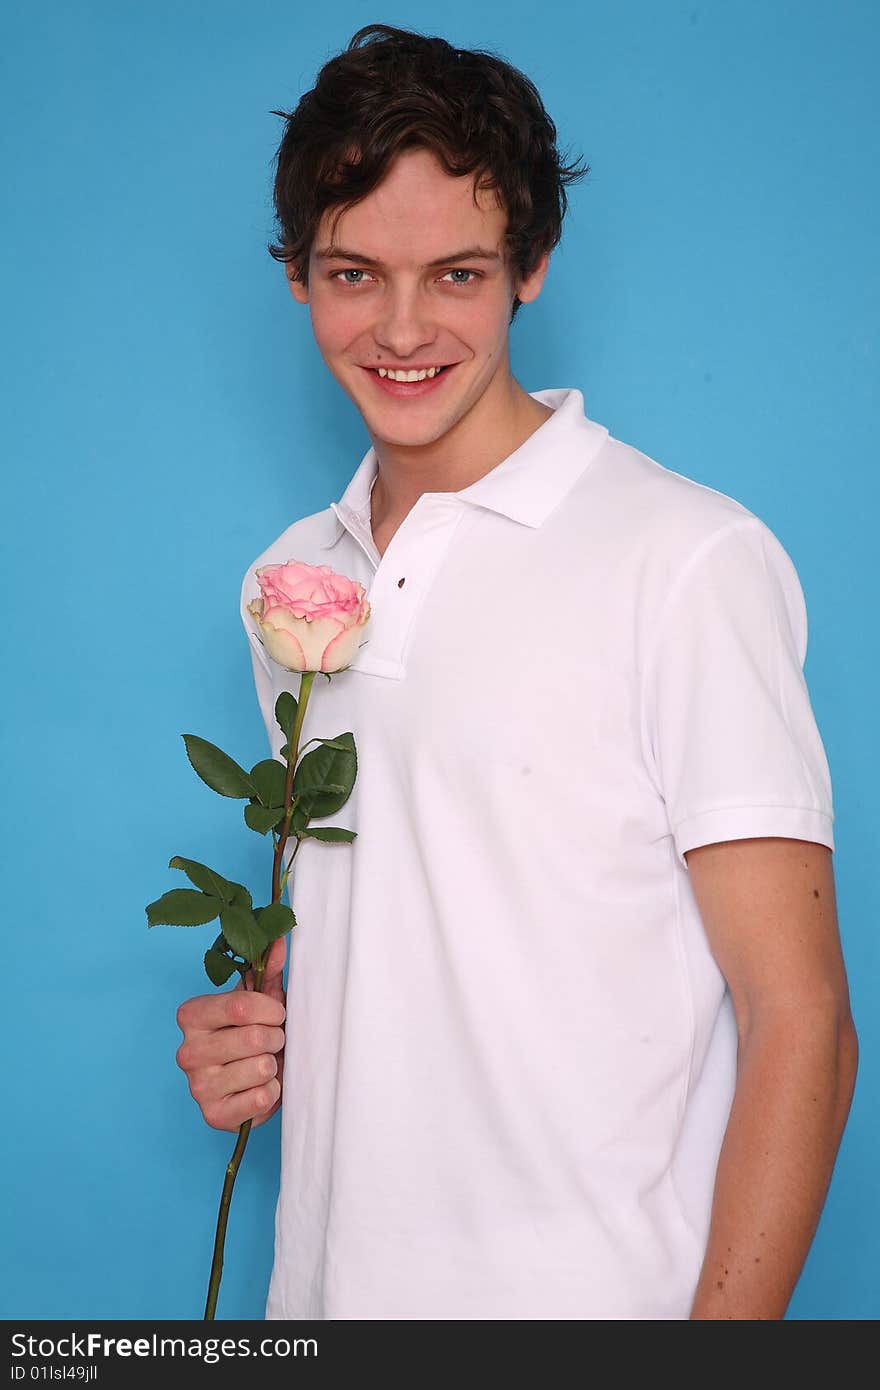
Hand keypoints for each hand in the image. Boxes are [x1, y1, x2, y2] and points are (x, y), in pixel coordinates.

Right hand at [175, 934, 286, 1129]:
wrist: (251, 1081)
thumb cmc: (255, 1033)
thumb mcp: (260, 1000)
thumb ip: (266, 969)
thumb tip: (276, 938)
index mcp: (191, 1016)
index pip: (241, 1005)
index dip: (271, 1009)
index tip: (278, 1014)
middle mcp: (186, 1051)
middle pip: (254, 1037)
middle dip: (276, 1038)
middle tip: (271, 1042)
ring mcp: (197, 1087)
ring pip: (261, 1067)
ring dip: (274, 1065)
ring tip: (265, 1064)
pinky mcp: (213, 1116)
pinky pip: (262, 1099)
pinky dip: (272, 1093)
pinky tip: (260, 1088)